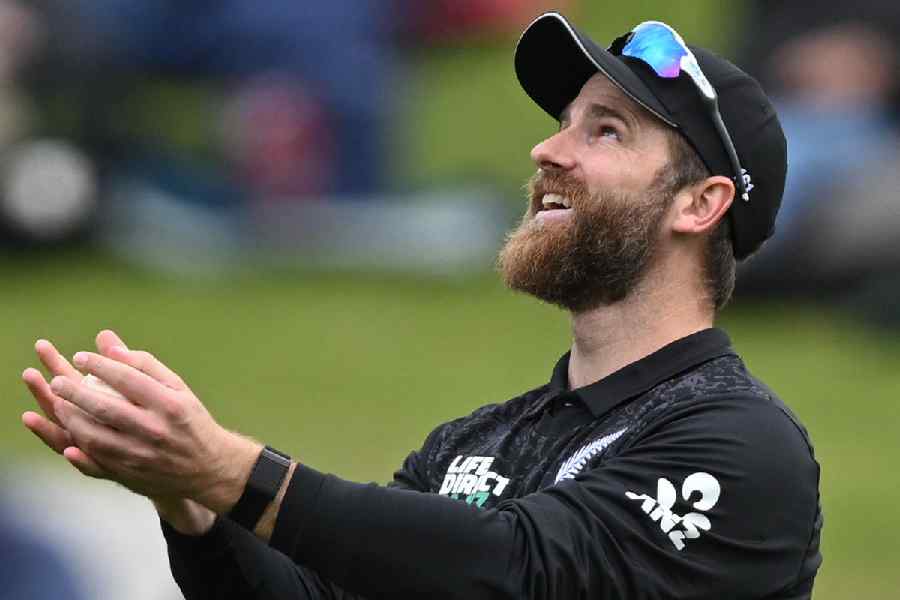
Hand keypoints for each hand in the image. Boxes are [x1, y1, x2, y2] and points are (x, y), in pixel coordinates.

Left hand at [22, 331, 258, 522]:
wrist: (209, 468)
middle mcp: (156, 430)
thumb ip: (145, 366)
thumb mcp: (178, 389)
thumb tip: (109, 347)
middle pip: (106, 408)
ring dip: (71, 419)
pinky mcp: (132, 475)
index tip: (80, 356)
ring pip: (96, 437)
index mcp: (170, 405)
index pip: (128, 379)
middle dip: (75, 392)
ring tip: (59, 405)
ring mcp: (142, 456)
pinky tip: (67, 436)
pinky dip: (79, 450)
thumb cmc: (190, 420)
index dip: (100, 366)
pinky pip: (97, 462)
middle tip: (57, 381)